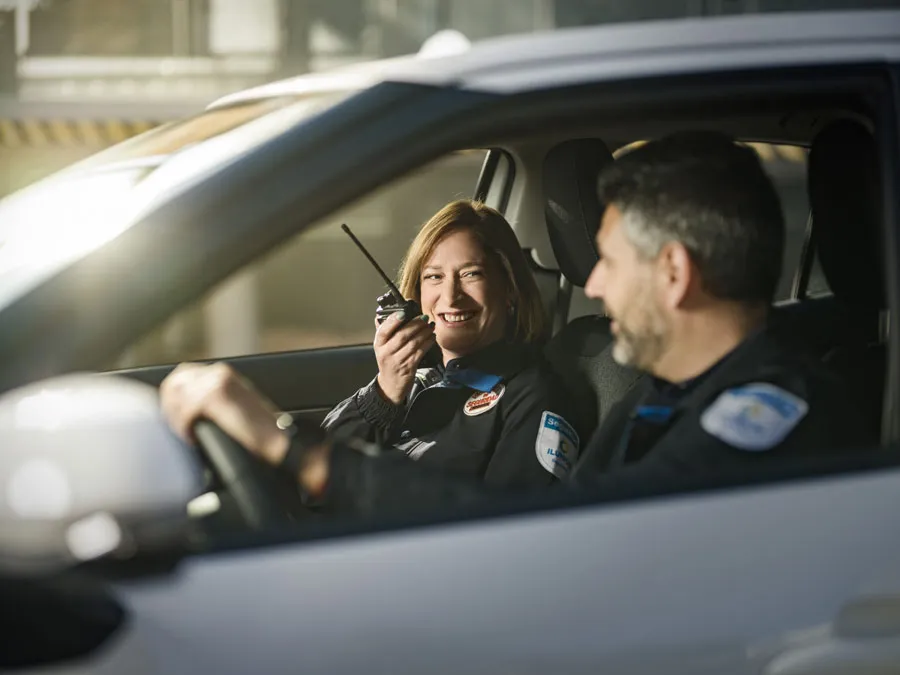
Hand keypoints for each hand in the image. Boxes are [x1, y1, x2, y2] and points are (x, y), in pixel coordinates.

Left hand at [159, 362, 287, 464]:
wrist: (277, 441)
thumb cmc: (257, 432)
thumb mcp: (232, 407)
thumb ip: (209, 400)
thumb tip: (181, 407)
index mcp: (222, 373)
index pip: (181, 376)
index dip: (172, 398)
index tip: (173, 418)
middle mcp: (218, 372)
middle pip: (174, 384)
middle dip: (170, 409)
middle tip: (178, 430)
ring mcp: (216, 382)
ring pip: (177, 398)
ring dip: (177, 420)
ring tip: (188, 435)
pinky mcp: (215, 396)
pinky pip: (185, 411)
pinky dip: (185, 428)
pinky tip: (194, 438)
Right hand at [373, 311, 435, 403]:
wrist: (390, 385)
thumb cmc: (388, 362)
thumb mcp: (382, 347)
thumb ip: (384, 331)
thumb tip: (382, 313)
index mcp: (379, 344)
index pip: (383, 330)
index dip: (393, 320)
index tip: (403, 312)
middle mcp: (386, 352)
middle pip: (402, 335)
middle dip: (415, 324)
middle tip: (424, 318)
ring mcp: (397, 361)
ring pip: (413, 343)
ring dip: (424, 332)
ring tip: (430, 326)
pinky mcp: (408, 368)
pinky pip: (420, 352)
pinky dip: (427, 343)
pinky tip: (431, 337)